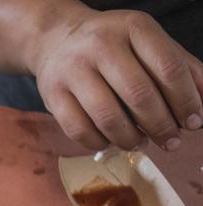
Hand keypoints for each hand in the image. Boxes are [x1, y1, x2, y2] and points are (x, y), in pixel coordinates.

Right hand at [28, 7, 202, 150]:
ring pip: (108, 117)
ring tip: (140, 143)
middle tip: (170, 141)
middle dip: (161, 125)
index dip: (185, 100)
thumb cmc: (113, 46)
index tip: (194, 122)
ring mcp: (72, 70)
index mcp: (133, 28)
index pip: (168, 68)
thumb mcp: (149, 44)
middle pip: (139, 95)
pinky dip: (100, 143)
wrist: (56, 39)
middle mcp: (101, 45)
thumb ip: (182, 68)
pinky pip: (80, 130)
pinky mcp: (52, 95)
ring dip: (130, 139)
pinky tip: (110, 141)